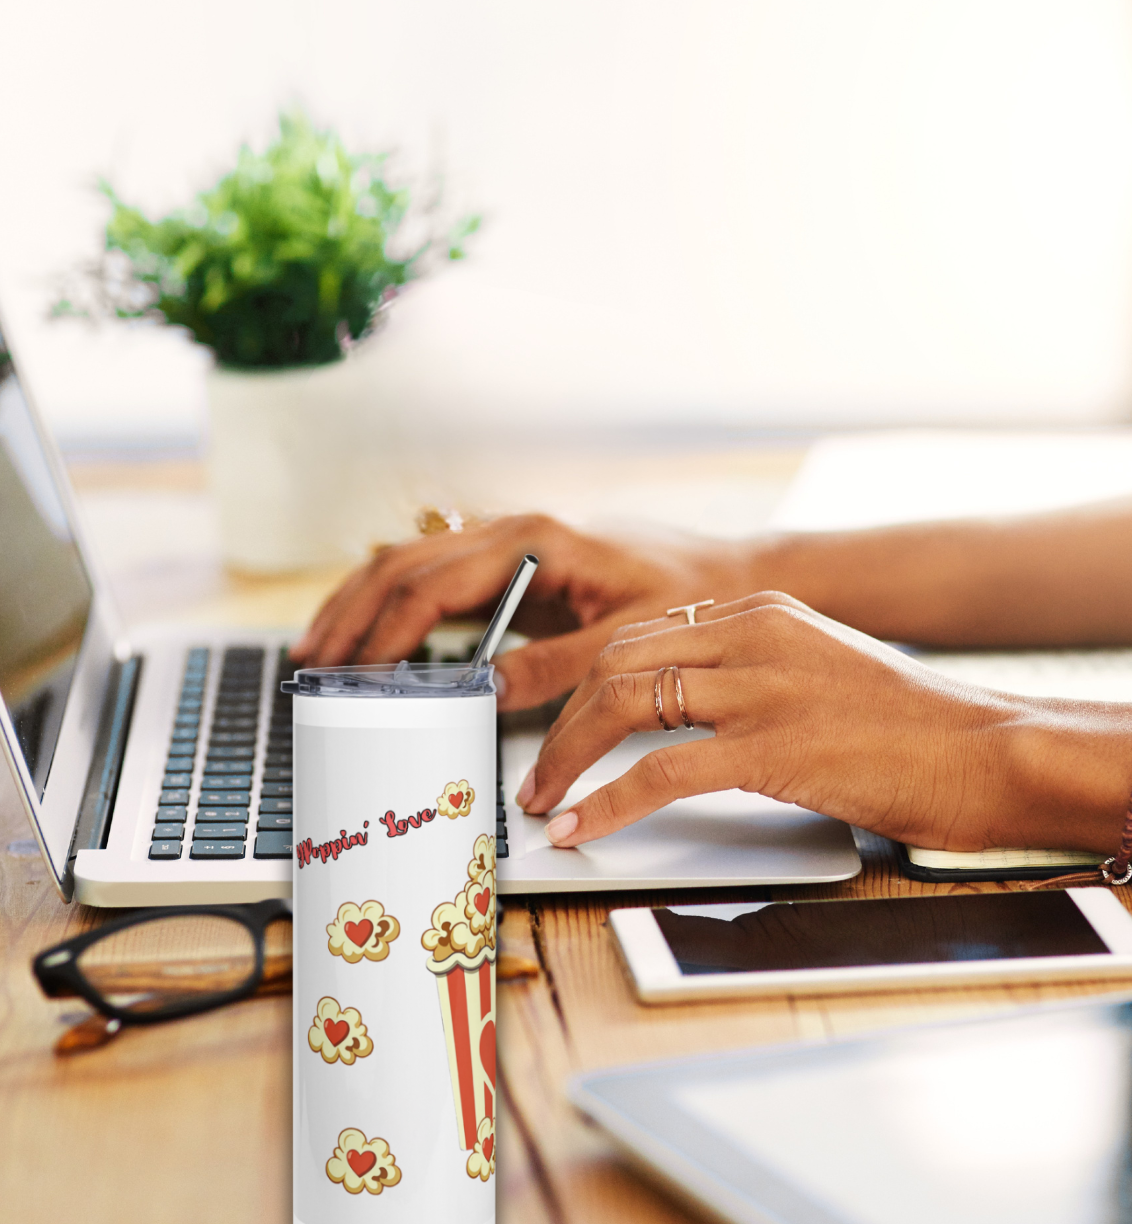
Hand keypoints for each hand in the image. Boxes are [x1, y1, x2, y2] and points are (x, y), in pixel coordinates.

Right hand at [289, 515, 753, 710]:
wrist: (728, 575)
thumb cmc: (689, 594)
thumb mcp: (627, 639)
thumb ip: (556, 666)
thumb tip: (486, 692)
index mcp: (537, 539)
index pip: (435, 585)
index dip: (387, 633)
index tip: (356, 674)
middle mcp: (515, 532)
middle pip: (404, 565)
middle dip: (352, 612)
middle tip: (312, 662)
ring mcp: (511, 546)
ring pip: (411, 564)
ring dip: (362, 603)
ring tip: (321, 648)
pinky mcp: (518, 569)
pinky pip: (438, 581)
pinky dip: (397, 606)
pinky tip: (375, 636)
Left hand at [517, 592, 1025, 850]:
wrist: (988, 750)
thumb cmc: (915, 726)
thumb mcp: (823, 671)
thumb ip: (758, 673)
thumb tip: (689, 712)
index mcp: (763, 613)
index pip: (643, 635)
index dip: (587, 683)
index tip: (562, 724)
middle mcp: (754, 636)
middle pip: (619, 662)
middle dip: (563, 719)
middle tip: (540, 770)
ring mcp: (763, 687)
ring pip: (624, 704)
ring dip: (567, 757)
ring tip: (544, 800)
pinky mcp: (774, 747)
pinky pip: (660, 771)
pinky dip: (607, 801)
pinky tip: (581, 827)